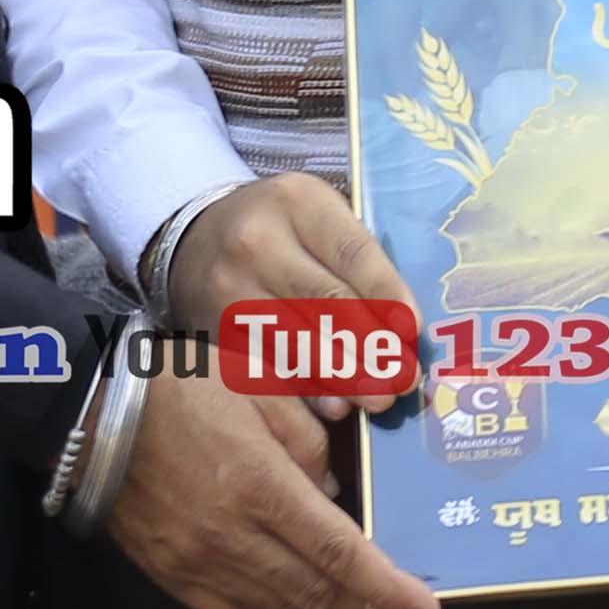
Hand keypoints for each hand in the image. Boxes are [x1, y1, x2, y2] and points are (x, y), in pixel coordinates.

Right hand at [105, 364, 439, 608]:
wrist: (90, 413)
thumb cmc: (182, 389)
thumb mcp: (262, 388)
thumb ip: (310, 443)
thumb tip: (335, 497)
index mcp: (258, 486)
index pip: (338, 552)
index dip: (385, 588)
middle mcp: (228, 537)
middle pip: (315, 592)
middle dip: (369, 608)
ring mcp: (194, 564)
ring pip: (278, 607)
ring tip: (362, 602)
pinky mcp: (169, 576)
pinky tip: (298, 596)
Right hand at [163, 172, 415, 413]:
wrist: (196, 238)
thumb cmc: (282, 228)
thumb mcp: (318, 215)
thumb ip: (357, 256)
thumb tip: (404, 326)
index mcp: (298, 202)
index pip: (352, 252)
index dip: (386, 293)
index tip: (412, 329)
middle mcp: (258, 242)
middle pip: (326, 300)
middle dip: (372, 345)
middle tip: (404, 377)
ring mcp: (230, 287)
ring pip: (296, 340)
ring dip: (344, 376)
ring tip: (380, 398)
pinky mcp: (215, 328)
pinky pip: (267, 364)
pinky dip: (306, 389)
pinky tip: (336, 407)